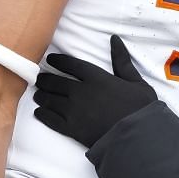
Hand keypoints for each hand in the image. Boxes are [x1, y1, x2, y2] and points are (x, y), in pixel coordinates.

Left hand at [32, 35, 156, 148]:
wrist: (137, 138)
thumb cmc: (140, 109)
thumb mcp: (135, 81)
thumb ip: (122, 61)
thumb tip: (115, 40)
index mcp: (96, 78)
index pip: (70, 65)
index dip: (58, 61)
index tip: (50, 60)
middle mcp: (81, 92)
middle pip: (55, 82)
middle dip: (45, 80)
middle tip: (39, 79)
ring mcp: (73, 111)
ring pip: (50, 100)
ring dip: (42, 96)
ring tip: (38, 94)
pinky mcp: (71, 128)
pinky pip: (51, 119)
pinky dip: (43, 114)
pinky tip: (39, 112)